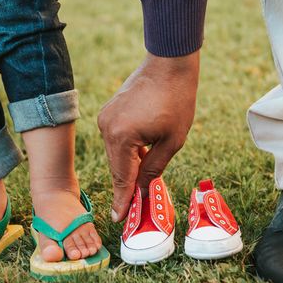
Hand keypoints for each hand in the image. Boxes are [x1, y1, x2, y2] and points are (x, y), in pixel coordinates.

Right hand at [98, 52, 199, 221]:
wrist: (169, 64)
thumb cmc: (177, 101)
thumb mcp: (172, 141)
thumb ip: (154, 169)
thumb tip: (142, 192)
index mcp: (121, 137)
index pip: (123, 177)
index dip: (122, 200)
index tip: (118, 219)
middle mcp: (106, 128)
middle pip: (117, 167)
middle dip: (127, 185)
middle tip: (133, 207)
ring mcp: (105, 118)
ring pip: (116, 154)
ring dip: (129, 166)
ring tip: (142, 181)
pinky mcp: (108, 111)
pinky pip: (115, 139)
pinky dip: (127, 150)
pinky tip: (142, 154)